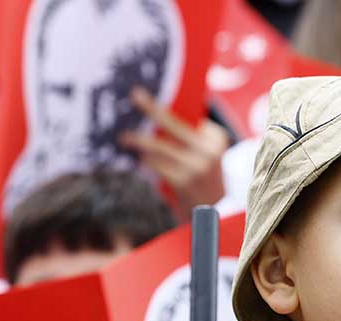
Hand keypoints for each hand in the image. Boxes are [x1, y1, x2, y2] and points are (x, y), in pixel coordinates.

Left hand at [119, 87, 228, 220]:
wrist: (216, 207)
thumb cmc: (204, 173)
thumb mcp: (206, 151)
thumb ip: (190, 134)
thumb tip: (156, 113)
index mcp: (216, 137)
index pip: (188, 116)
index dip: (167, 105)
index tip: (147, 92)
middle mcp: (208, 150)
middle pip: (174, 124)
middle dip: (153, 109)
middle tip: (134, 96)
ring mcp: (196, 167)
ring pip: (160, 146)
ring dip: (140, 141)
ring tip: (124, 137)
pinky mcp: (183, 182)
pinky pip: (157, 166)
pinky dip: (146, 160)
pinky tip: (138, 158)